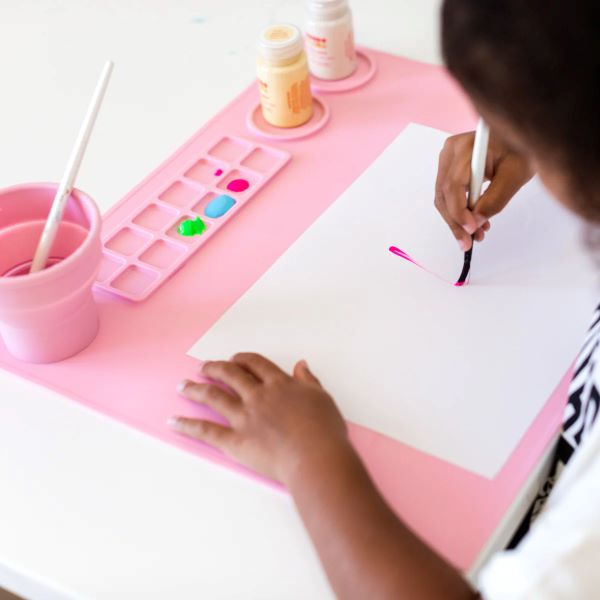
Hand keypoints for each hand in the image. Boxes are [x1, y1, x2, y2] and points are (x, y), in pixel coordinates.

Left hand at [169, 353, 349, 483]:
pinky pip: (206, 431)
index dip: (242, 359)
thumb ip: (308, 380)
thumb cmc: (324, 430)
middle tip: (204, 367)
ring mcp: (244, 417)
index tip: (233, 359)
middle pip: (230, 375)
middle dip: (214, 368)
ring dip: (195, 389)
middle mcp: (257, 396)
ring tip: (182, 385)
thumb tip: (301, 365)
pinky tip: (174, 421)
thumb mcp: (321, 397)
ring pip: (213, 397)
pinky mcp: (235, 441)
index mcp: (279, 384)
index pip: (255, 364)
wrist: (316, 457)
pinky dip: (188, 425)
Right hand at [435, 131, 533, 250]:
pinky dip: (460, 212)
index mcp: (466, 147)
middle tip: (468, 242)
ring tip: (475, 235)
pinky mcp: (450, 168)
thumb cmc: (522, 150)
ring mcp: (448, 159)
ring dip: (457, 220)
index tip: (471, 230)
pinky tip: (475, 223)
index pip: (454, 185)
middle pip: (445, 194)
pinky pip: (449, 195)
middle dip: (456, 221)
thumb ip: (495, 200)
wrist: (522, 139)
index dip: (460, 211)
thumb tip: (475, 222)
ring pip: (444, 198)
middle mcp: (451, 151)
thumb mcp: (515, 176)